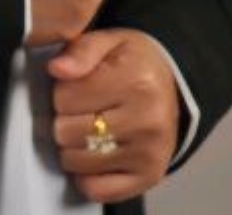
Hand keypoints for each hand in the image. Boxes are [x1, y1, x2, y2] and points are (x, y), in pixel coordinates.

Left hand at [46, 27, 180, 204]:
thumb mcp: (110, 42)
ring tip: (86, 128)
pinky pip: (98, 189)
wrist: (174, 87)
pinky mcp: (149, 176)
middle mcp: (146, 119)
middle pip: (67, 131)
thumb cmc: (135, 63)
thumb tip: (57, 69)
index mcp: (135, 80)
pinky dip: (86, 176)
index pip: (65, 97)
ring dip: (72, 146)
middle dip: (64, 119)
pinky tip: (93, 155)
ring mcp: (148, 152)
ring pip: (77, 161)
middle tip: (80, 109)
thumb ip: (80, 51)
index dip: (61, 91)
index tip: (75, 87)